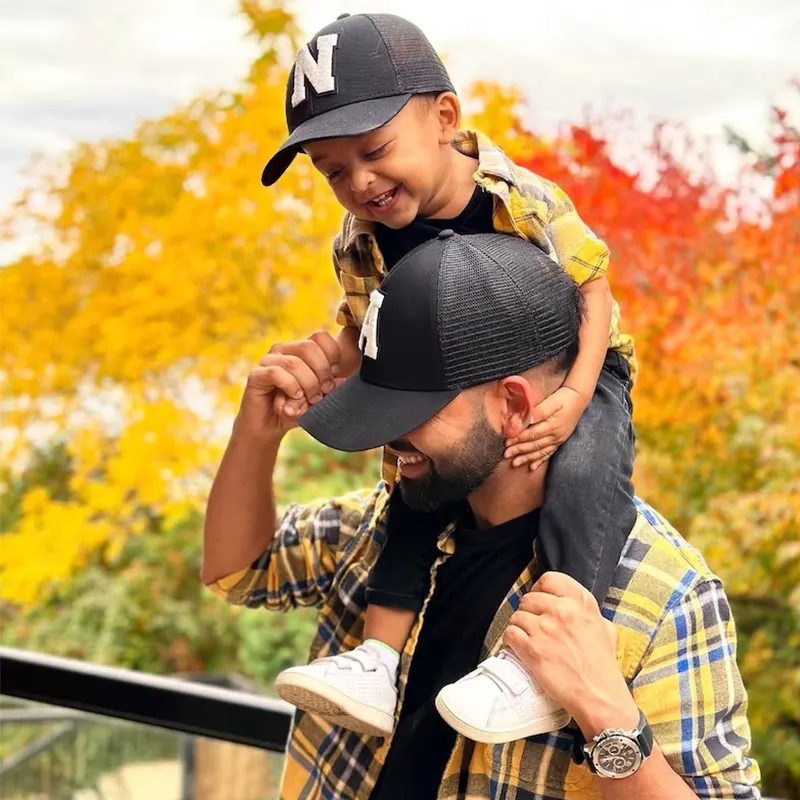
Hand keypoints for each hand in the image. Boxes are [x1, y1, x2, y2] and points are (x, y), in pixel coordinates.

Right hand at [237, 331, 342, 438]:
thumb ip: (332, 388)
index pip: (320, 337)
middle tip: (324, 392)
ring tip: (310, 400)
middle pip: (309, 347)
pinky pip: (276, 373)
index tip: (334, 377)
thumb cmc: (296, 408)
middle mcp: (283, 350)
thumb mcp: (319, 398)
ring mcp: (268, 360)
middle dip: (322, 372)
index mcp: (300, 350)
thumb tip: (344, 381)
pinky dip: (290, 387)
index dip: (332, 355)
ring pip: (294, 363)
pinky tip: (294, 398)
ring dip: (307, 385)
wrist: (269, 427)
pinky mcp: (256, 375)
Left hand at [503, 572, 638, 737]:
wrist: (600, 697)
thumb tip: (573, 604)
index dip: (540, 588)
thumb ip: (587, 611)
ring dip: (519, 626)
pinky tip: (519, 647)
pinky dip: (511, 640)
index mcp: (580, 604)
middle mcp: (562, 611)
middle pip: (529, 598)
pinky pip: (510, 633)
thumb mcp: (604, 628)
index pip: (549, 579)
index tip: (539, 599)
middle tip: (533, 625)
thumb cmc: (603, 666)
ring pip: (517, 615)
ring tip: (527, 638)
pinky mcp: (532, 648)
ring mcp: (545, 629)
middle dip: (529, 611)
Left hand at [504, 386, 586, 470]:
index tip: (506, 442)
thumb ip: (538, 411)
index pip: (531, 435)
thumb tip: (525, 419)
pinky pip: (549, 453)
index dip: (518, 439)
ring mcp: (558, 440)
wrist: (579, 398)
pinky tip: (532, 467)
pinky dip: (540, 460)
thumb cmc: (564, 398)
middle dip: (519, 451)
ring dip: (527, 458)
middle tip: (506, 455)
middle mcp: (555, 436)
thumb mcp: (552, 401)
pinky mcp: (560, 441)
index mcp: (552, 426)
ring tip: (515, 463)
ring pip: (540, 452)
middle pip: (534, 445)